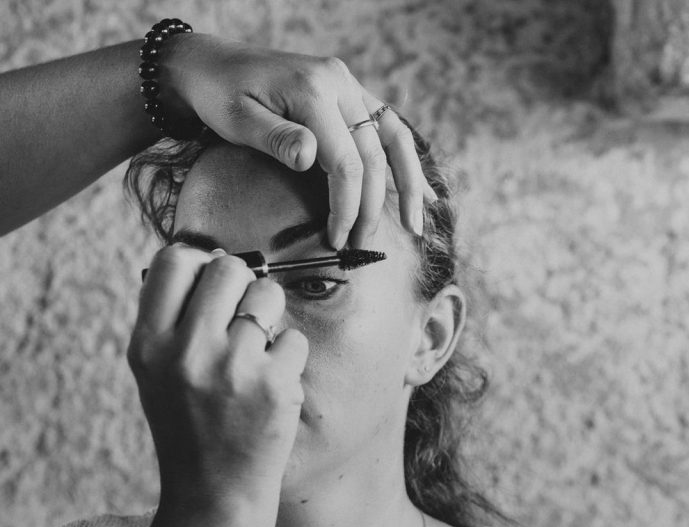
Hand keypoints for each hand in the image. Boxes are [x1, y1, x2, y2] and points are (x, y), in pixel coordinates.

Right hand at [127, 245, 308, 505]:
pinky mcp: (275, 385)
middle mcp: (187, 351)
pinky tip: (271, 386)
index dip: (200, 263)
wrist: (214, 492)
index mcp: (149, 343)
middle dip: (242, 285)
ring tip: (257, 350)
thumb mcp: (157, 371)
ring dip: (269, 315)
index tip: (212, 286)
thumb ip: (174, 318)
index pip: (175, 260)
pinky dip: (289, 358)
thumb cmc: (189, 423)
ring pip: (268, 294)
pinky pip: (294, 338)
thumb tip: (214, 258)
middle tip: (241, 318)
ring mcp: (234, 367)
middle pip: (229, 268)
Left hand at [159, 33, 435, 248]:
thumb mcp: (236, 117)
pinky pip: (388, 129)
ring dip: (409, 184)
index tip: (336, 240)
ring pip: (394, 139)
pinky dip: (405, 161)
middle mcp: (340, 84)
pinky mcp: (351, 94)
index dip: (346, 206)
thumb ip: (275, 137)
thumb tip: (309, 158)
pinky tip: (422, 191)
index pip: (345, 162)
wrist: (211, 64)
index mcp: (314, 90)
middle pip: (372, 156)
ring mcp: (350, 87)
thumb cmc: (218, 95)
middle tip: (361, 245)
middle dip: (372, 207)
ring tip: (415, 226)